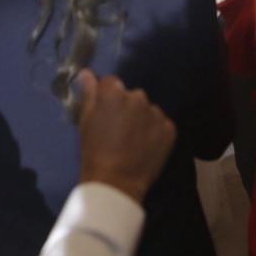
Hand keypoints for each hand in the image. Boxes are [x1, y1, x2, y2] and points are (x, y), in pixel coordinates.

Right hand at [76, 70, 175, 203]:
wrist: (115, 183)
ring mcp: (156, 113)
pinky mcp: (169, 129)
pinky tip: (145, 148)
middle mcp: (138, 97)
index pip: (111, 83)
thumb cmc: (94, 152)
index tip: (105, 115)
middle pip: (132, 96)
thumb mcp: (85, 121)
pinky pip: (161, 125)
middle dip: (126, 108)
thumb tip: (87, 72)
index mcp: (114, 92)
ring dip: (142, 120)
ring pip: (148, 110)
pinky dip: (155, 133)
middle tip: (118, 131)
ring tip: (133, 142)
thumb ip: (89, 93)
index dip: (106, 99)